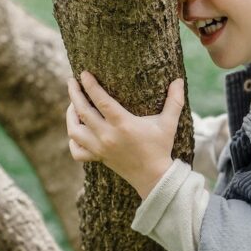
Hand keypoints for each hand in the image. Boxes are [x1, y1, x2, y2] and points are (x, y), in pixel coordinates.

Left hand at [66, 71, 184, 198]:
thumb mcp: (168, 123)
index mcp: (123, 124)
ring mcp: (100, 148)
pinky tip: (77, 130)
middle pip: (83, 111)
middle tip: (71, 81)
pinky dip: (73, 140)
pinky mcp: (98, 158)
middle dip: (74, 94)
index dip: (90, 85)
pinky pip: (77, 151)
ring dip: (70, 115)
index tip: (83, 73)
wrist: (154, 176)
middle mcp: (108, 136)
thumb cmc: (161, 147)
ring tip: (73, 104)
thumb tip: (179, 80)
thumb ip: (174, 101)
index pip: (101, 100)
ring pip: (75, 130)